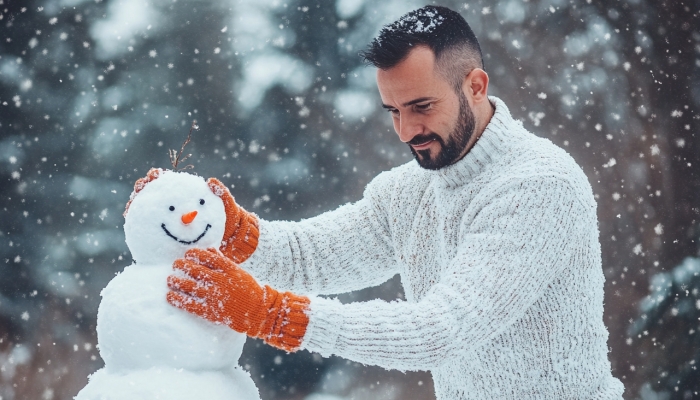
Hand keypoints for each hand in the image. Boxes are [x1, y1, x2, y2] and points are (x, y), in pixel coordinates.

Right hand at [126, 169, 259, 262]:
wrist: (231, 240)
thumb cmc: (229, 217)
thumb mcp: (228, 205)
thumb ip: (221, 193)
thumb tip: (211, 181)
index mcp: (185, 194)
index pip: (165, 181)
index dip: (155, 176)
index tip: (154, 176)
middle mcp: (174, 205)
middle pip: (150, 193)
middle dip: (140, 188)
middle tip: (140, 190)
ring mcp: (170, 219)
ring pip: (145, 211)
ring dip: (135, 207)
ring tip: (131, 210)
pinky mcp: (167, 236)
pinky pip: (151, 232)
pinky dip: (141, 230)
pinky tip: (137, 233)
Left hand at [166, 248, 309, 351]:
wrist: (259, 311)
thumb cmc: (248, 289)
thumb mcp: (238, 271)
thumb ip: (223, 261)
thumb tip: (209, 250)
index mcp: (229, 269)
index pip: (206, 256)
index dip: (194, 253)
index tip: (187, 253)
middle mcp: (221, 281)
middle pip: (195, 269)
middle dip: (182, 265)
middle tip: (175, 264)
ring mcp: (215, 296)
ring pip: (190, 286)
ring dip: (177, 281)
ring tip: (170, 279)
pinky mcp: (211, 311)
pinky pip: (190, 304)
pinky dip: (178, 299)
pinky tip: (170, 296)